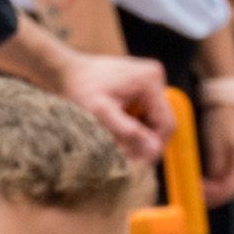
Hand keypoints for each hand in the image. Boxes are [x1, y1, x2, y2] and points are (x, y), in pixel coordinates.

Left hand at [56, 46, 173, 157]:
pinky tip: (118, 128)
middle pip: (162, 121)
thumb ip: (129, 132)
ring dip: (140, 133)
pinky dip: (135, 124)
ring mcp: (150, 79)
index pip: (166, 123)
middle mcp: (155, 76)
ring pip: (154, 118)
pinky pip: (146, 111)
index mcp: (150, 81)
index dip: (155, 146)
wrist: (67, 71)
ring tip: (119, 142)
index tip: (139, 162)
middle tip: (127, 156)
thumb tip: (155, 150)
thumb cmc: (80, 88)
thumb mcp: (102, 113)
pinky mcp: (142, 83)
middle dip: (146, 140)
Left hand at [196, 94, 233, 204]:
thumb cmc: (221, 120)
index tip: (195, 195)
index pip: (228, 190)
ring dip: (209, 193)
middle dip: (209, 199)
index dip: (211, 197)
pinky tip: (198, 182)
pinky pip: (220, 179)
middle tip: (191, 199)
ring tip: (192, 192)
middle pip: (227, 193)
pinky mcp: (230, 161)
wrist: (225, 103)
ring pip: (224, 188)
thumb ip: (214, 165)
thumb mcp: (216, 142)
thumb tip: (209, 185)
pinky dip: (209, 184)